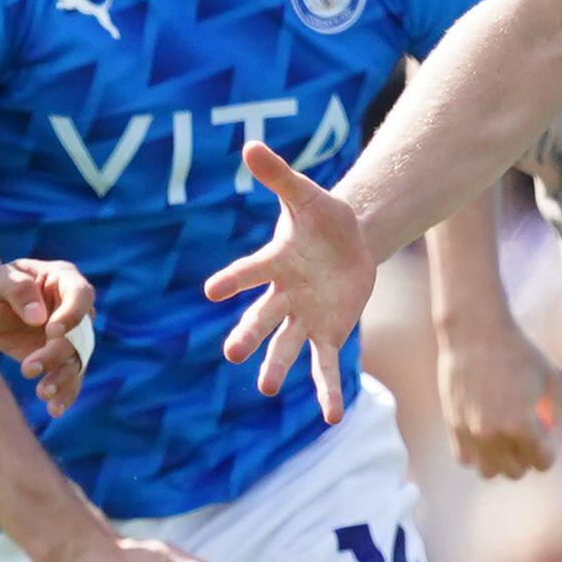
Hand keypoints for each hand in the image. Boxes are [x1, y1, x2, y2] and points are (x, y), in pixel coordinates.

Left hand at [0, 256, 94, 409]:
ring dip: (63, 379)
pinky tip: (55, 410)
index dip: (72, 314)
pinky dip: (65, 394)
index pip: (81, 294)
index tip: (52, 331)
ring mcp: (71, 335)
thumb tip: (38, 318)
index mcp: (63, 279)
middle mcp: (74, 308)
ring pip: (77, 360)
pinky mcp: (61, 358)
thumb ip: (16, 289)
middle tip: (28, 368)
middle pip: (79, 333)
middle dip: (57, 354)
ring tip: (43, 394)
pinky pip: (71, 378)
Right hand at [205, 139, 372, 423]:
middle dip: (249, 334)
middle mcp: (283, 295)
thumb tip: (249, 145)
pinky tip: (332, 416)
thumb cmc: (322, 217)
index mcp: (274, 262)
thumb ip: (278, 176)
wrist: (350, 239)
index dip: (233, 281)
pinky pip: (325, 366)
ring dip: (276, 366)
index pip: (250, 272)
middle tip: (232, 352)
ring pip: (286, 346)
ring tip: (264, 387)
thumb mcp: (305, 194)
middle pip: (262, 317)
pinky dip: (328, 391)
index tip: (211, 291)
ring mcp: (304, 317)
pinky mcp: (327, 333)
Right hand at [437, 306, 561, 478]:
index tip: (544, 436)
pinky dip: (477, 453)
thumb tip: (545, 435)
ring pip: (488, 472)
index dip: (547, 451)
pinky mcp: (453, 426)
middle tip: (525, 435)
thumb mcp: (552, 378)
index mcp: (522, 425)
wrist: (475, 332)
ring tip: (503, 439)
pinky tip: (484, 433)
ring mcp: (470, 432)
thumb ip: (554, 413)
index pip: (542, 463)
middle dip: (525, 457)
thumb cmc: (519, 351)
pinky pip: (465, 459)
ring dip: (499, 460)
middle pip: (516, 472)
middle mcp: (494, 434)